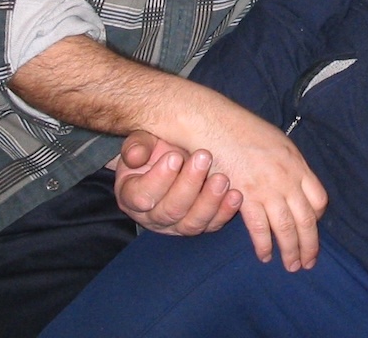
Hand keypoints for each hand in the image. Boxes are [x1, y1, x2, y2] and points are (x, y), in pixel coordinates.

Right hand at [114, 131, 241, 235]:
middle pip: (170, 211)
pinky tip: (235, 195)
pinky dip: (225, 212)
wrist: (172, 156)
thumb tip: (135, 156)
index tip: (175, 156)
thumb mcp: (143, 141)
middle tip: (204, 157)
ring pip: (192, 223)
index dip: (158, 179)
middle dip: (189, 184)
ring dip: (209, 201)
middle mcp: (152, 217)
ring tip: (222, 178)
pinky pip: (213, 225)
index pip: (141, 196)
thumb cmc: (155, 149)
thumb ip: (137, 146)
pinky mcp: (200, 225)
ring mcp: (177, 226)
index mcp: (131, 196)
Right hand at [181, 89, 328, 272]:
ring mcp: (267, 188)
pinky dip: (264, 245)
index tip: (312, 228)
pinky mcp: (246, 196)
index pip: (319, 199)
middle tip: (309, 262)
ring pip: (287, 228)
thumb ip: (289, 163)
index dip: (317, 218)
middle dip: (310, 245)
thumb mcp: (277, 141)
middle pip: (307, 219)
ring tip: (292, 266)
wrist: (215, 124)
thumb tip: (295, 179)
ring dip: (291, 251)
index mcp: (297, 164)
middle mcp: (287, 178)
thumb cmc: (242, 130)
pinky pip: (260, 228)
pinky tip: (265, 256)